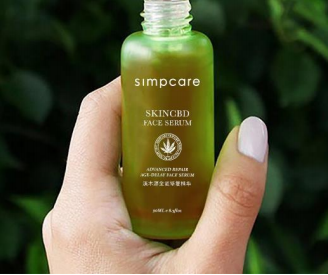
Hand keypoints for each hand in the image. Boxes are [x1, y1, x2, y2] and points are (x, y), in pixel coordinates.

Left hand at [43, 79, 268, 272]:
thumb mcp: (209, 269)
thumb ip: (235, 198)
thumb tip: (254, 129)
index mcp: (83, 210)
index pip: (99, 113)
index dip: (138, 81)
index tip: (181, 71)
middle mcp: (72, 210)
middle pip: (113, 134)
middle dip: (164, 119)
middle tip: (209, 121)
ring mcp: (82, 226)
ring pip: (123, 164)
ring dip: (168, 154)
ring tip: (208, 166)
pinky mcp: (95, 240)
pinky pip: (125, 190)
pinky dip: (161, 181)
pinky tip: (192, 200)